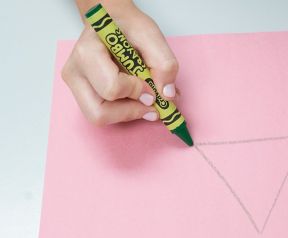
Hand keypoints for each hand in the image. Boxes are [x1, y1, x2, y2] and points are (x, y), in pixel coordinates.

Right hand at [63, 0, 177, 124]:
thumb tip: (167, 95)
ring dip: (129, 114)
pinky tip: (137, 100)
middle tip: (152, 103)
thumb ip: (164, 63)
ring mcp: (77, 86)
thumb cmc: (128, 28)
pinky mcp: (83, 96)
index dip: (137, 92)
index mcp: (88, 51)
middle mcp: (75, 72)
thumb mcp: (151, 36)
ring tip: (146, 101)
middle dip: (131, 112)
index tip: (152, 87)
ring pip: (99, 118)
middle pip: (99, 112)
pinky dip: (125, 113)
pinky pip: (103, 115)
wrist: (113, 23)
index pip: (111, 87)